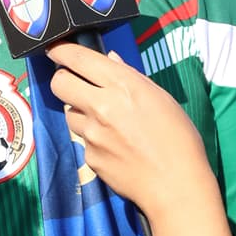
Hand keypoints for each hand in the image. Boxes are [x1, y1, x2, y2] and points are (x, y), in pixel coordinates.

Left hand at [48, 40, 213, 223]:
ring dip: (81, 113)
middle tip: (75, 84)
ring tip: (107, 123)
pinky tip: (116, 147)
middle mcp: (102, 106)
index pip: (78, 58)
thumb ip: (130, 77)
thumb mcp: (161, 99)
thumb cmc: (178, 139)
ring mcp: (92, 133)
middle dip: (63, 79)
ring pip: (69, 114)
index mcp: (123, 85)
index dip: (61, 50)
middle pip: (59, 83)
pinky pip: (83, 141)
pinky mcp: (89, 157)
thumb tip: (110, 60)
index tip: (56, 50)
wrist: (175, 186)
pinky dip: (94, 140)